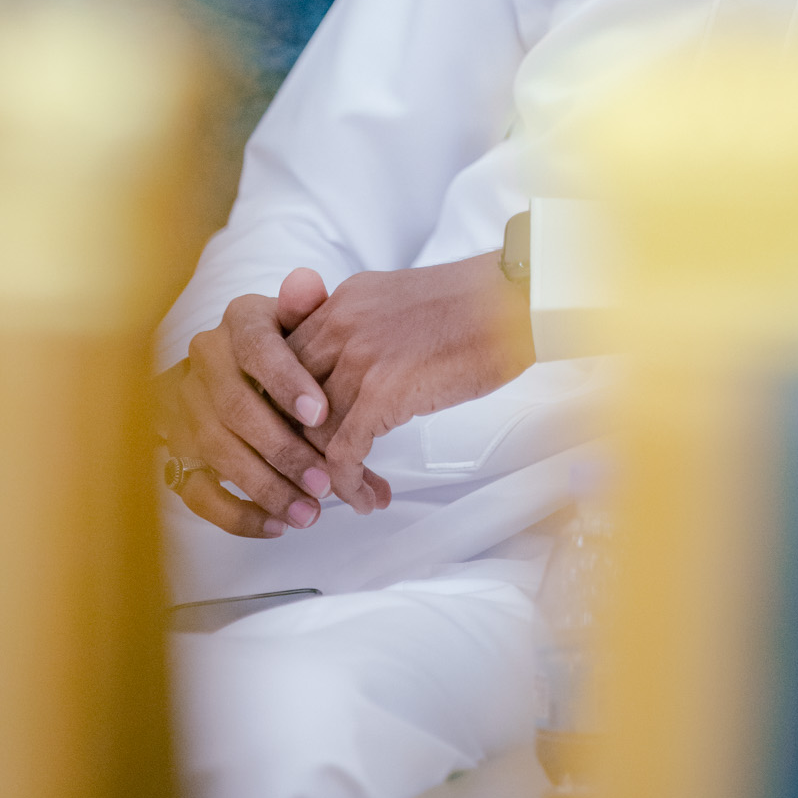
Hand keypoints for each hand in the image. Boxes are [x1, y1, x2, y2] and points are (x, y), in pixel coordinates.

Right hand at [155, 267, 390, 538]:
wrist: (246, 366)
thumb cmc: (290, 346)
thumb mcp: (305, 323)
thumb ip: (310, 308)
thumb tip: (307, 282)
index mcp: (239, 323)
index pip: (256, 348)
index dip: (287, 381)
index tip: (321, 415)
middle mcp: (204, 361)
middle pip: (237, 409)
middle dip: (283, 449)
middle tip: (325, 481)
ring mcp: (185, 408)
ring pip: (218, 452)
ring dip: (266, 487)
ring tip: (309, 511)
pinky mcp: (177, 451)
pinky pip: (197, 490)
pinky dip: (236, 513)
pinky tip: (275, 525)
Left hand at [288, 252, 534, 507]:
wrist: (511, 301)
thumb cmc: (473, 306)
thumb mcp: (398, 302)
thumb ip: (363, 329)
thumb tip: (351, 372)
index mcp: (343, 302)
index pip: (286, 360)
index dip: (289, 407)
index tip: (304, 436)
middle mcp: (341, 325)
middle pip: (288, 398)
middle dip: (300, 444)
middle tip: (320, 472)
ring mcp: (359, 357)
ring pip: (312, 432)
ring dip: (328, 473)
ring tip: (357, 490)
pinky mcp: (383, 391)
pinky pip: (344, 452)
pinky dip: (349, 484)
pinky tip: (368, 497)